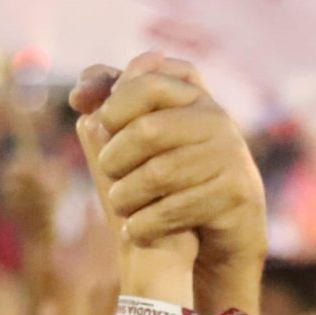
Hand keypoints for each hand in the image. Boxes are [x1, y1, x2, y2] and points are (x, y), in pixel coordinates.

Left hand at [75, 53, 256, 272]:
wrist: (225, 225)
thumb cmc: (174, 173)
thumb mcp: (145, 135)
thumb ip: (112, 104)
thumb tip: (79, 95)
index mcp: (194, 98)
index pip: (149, 85)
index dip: (115, 105)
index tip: (100, 127)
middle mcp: (218, 121)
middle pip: (147, 130)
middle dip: (115, 158)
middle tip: (108, 175)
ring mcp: (231, 156)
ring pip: (159, 174)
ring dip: (126, 196)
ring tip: (121, 204)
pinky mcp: (236, 194)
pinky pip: (176, 208)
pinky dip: (145, 224)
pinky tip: (135, 230)